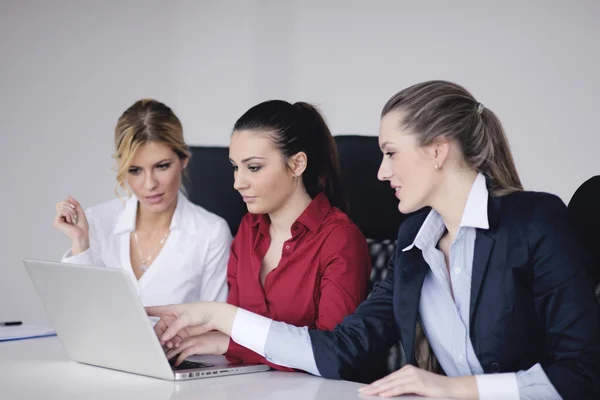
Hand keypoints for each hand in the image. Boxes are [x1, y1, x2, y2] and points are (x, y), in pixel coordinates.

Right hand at [53, 196, 89, 253]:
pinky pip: (62, 211)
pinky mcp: (56, 222)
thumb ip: (75, 204)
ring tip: (73, 221)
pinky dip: (69, 215)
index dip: (69, 204)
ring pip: (62, 207)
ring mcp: (56, 220)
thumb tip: (68, 196)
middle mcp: (58, 218)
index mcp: (63, 216)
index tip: (75, 210)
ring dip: (71, 213)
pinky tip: (70, 223)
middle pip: (60, 203)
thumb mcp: (80, 212)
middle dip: (70, 207)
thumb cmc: (82, 226)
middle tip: (74, 216)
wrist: (82, 234)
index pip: (62, 203)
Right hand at [146, 302, 236, 346]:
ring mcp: (176, 326)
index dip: (144, 312)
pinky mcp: (181, 333)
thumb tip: (164, 337)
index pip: (154, 310)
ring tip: (169, 344)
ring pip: (165, 336)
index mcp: (170, 310)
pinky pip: (172, 339)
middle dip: (158, 336)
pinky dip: (172, 343)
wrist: (213, 317)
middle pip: (159, 328)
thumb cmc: (200, 311)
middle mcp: (171, 318)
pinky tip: (174, 345)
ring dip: (166, 341)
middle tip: (158, 342)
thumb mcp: (186, 318)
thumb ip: (174, 328)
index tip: (134, 314)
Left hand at [166, 331, 229, 365]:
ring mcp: (194, 341)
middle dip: (167, 347)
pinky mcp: (197, 346)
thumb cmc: (216, 339)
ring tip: (165, 359)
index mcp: (192, 333)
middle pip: (175, 341)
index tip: (164, 346)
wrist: (225, 340)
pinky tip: (177, 362)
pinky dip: (180, 358)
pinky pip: (185, 353)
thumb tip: (187, 347)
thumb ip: (194, 341)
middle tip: (161, 353)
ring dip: (171, 353)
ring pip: (178, 347)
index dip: (169, 341)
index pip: (177, 336)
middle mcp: (191, 336)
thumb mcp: (203, 338)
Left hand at [358, 365, 476, 398]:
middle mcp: (408, 371)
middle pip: (387, 380)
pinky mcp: (418, 382)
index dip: (376, 384)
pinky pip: (401, 388)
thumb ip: (405, 388)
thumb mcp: (417, 388)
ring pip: (391, 384)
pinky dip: (391, 391)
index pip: (388, 379)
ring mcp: (413, 376)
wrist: (453, 388)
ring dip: (378, 389)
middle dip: (373, 387)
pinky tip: (383, 394)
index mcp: (407, 371)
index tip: (365, 389)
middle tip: (361, 391)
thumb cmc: (436, 390)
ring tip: (368, 393)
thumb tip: (390, 394)